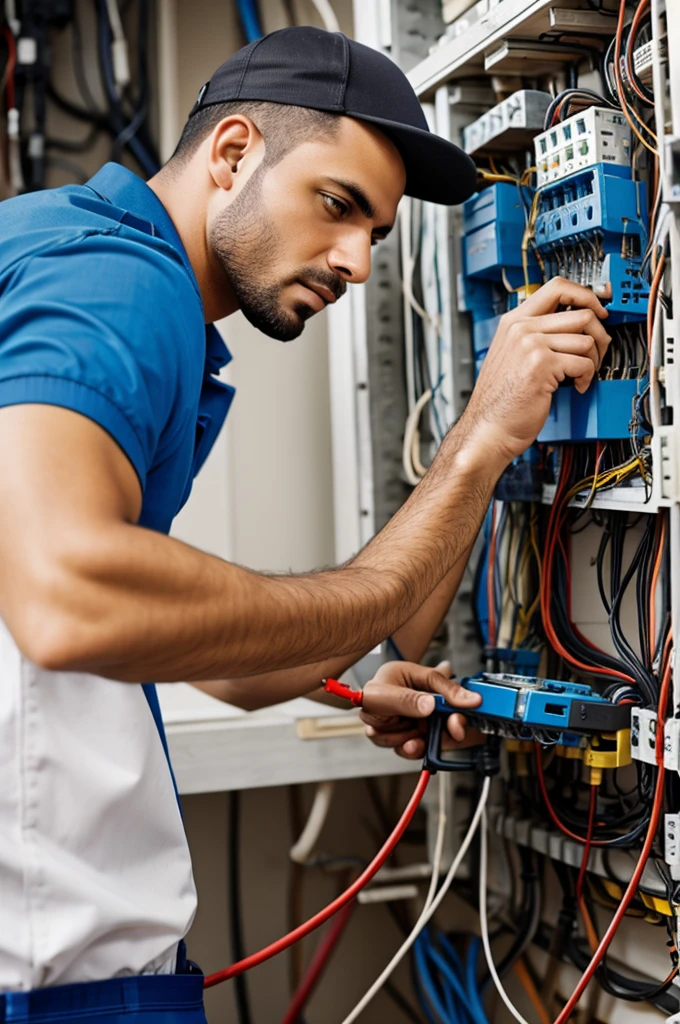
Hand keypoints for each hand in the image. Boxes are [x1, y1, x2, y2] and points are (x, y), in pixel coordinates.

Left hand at [360, 660, 482, 760]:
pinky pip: (421, 747)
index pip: (443, 682)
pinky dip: (411, 748)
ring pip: (437, 735)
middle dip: (449, 727)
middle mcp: (425, 698)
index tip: (475, 703)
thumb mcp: (381, 695)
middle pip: (450, 713)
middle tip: (453, 731)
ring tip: (406, 739)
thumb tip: (431, 704)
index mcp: (418, 678)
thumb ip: (405, 700)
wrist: (360, 715)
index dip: (460, 694)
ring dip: (421, 741)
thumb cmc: (368, 696)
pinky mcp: (417, 735)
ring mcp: (423, 718)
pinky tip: (402, 743)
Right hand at [459, 277, 611, 464]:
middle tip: (598, 351)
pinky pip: (584, 362)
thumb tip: (575, 322)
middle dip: (600, 334)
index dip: (587, 294)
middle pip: (582, 312)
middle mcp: (521, 328)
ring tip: (581, 374)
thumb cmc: (501, 400)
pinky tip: (576, 387)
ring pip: (587, 338)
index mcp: (514, 321)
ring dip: (593, 360)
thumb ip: (536, 334)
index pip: (558, 286)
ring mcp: (530, 345)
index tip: (600, 307)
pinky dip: (587, 378)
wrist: (488, 428)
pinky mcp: (542, 365)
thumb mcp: (512, 355)